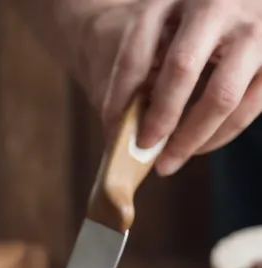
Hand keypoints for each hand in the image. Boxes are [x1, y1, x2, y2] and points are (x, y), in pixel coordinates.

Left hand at [96, 0, 261, 175]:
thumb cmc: (189, 20)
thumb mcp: (163, 21)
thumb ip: (145, 58)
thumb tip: (119, 125)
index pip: (138, 48)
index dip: (119, 92)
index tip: (110, 124)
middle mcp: (215, 4)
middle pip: (181, 69)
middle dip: (159, 117)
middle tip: (143, 148)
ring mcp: (252, 28)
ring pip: (220, 96)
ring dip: (191, 139)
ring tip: (168, 161)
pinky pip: (248, 107)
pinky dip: (220, 136)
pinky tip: (198, 147)